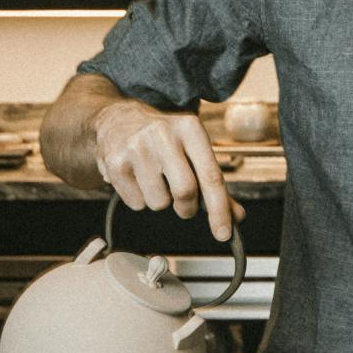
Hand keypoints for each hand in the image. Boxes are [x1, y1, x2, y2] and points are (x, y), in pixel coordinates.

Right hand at [90, 98, 236, 243]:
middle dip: (187, 209)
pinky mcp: (116, 163)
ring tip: (154, 180)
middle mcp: (163, 134)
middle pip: (185, 191)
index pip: (211, 175)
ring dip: (160, 202)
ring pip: (159, 202)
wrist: (118, 118)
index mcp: (190, 128)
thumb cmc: (164, 139)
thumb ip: (214, 183)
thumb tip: (236, 216)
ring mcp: (137, 148)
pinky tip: (137, 178)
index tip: (224, 234)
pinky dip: (140, 199)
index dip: (219, 209)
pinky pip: (136, 203)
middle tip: (184, 206)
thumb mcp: (192, 149)